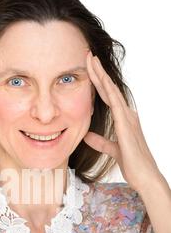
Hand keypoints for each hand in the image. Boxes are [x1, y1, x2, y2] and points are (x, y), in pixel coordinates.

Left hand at [83, 50, 161, 193]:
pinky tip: (102, 81)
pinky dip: (109, 92)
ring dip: (101, 76)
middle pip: (109, 89)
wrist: (145, 177)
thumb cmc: (133, 164)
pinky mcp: (126, 127)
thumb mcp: (112, 150)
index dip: (97, 82)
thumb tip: (87, 135)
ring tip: (92, 61)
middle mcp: (127, 115)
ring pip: (112, 92)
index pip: (107, 96)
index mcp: (124, 119)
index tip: (88, 68)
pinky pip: (116, 105)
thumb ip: (101, 142)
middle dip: (98, 72)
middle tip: (88, 55)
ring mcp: (128, 119)